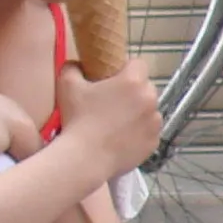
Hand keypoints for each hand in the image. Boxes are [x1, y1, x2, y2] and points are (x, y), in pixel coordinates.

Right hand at [54, 60, 162, 175]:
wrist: (86, 158)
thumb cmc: (78, 119)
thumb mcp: (67, 85)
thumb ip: (73, 67)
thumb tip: (77, 64)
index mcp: (133, 82)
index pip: (139, 64)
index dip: (126, 68)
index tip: (113, 78)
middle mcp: (150, 99)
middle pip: (146, 87)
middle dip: (133, 91)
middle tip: (112, 101)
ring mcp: (155, 122)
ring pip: (149, 110)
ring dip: (138, 112)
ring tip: (117, 122)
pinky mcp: (154, 142)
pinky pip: (149, 131)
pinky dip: (140, 132)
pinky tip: (122, 137)